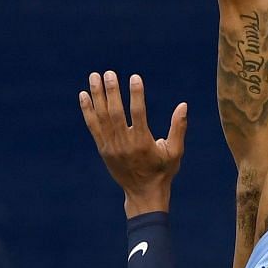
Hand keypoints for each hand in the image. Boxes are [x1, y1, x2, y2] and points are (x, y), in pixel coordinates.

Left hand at [78, 72, 187, 214]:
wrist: (143, 194)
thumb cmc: (163, 172)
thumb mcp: (175, 152)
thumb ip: (178, 128)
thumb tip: (183, 105)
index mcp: (143, 143)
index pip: (138, 114)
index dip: (136, 95)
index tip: (135, 77)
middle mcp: (125, 144)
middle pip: (115, 113)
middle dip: (112, 91)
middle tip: (109, 73)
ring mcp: (111, 147)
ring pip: (102, 117)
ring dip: (97, 96)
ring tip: (94, 76)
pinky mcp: (103, 149)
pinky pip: (93, 127)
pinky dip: (87, 111)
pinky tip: (84, 95)